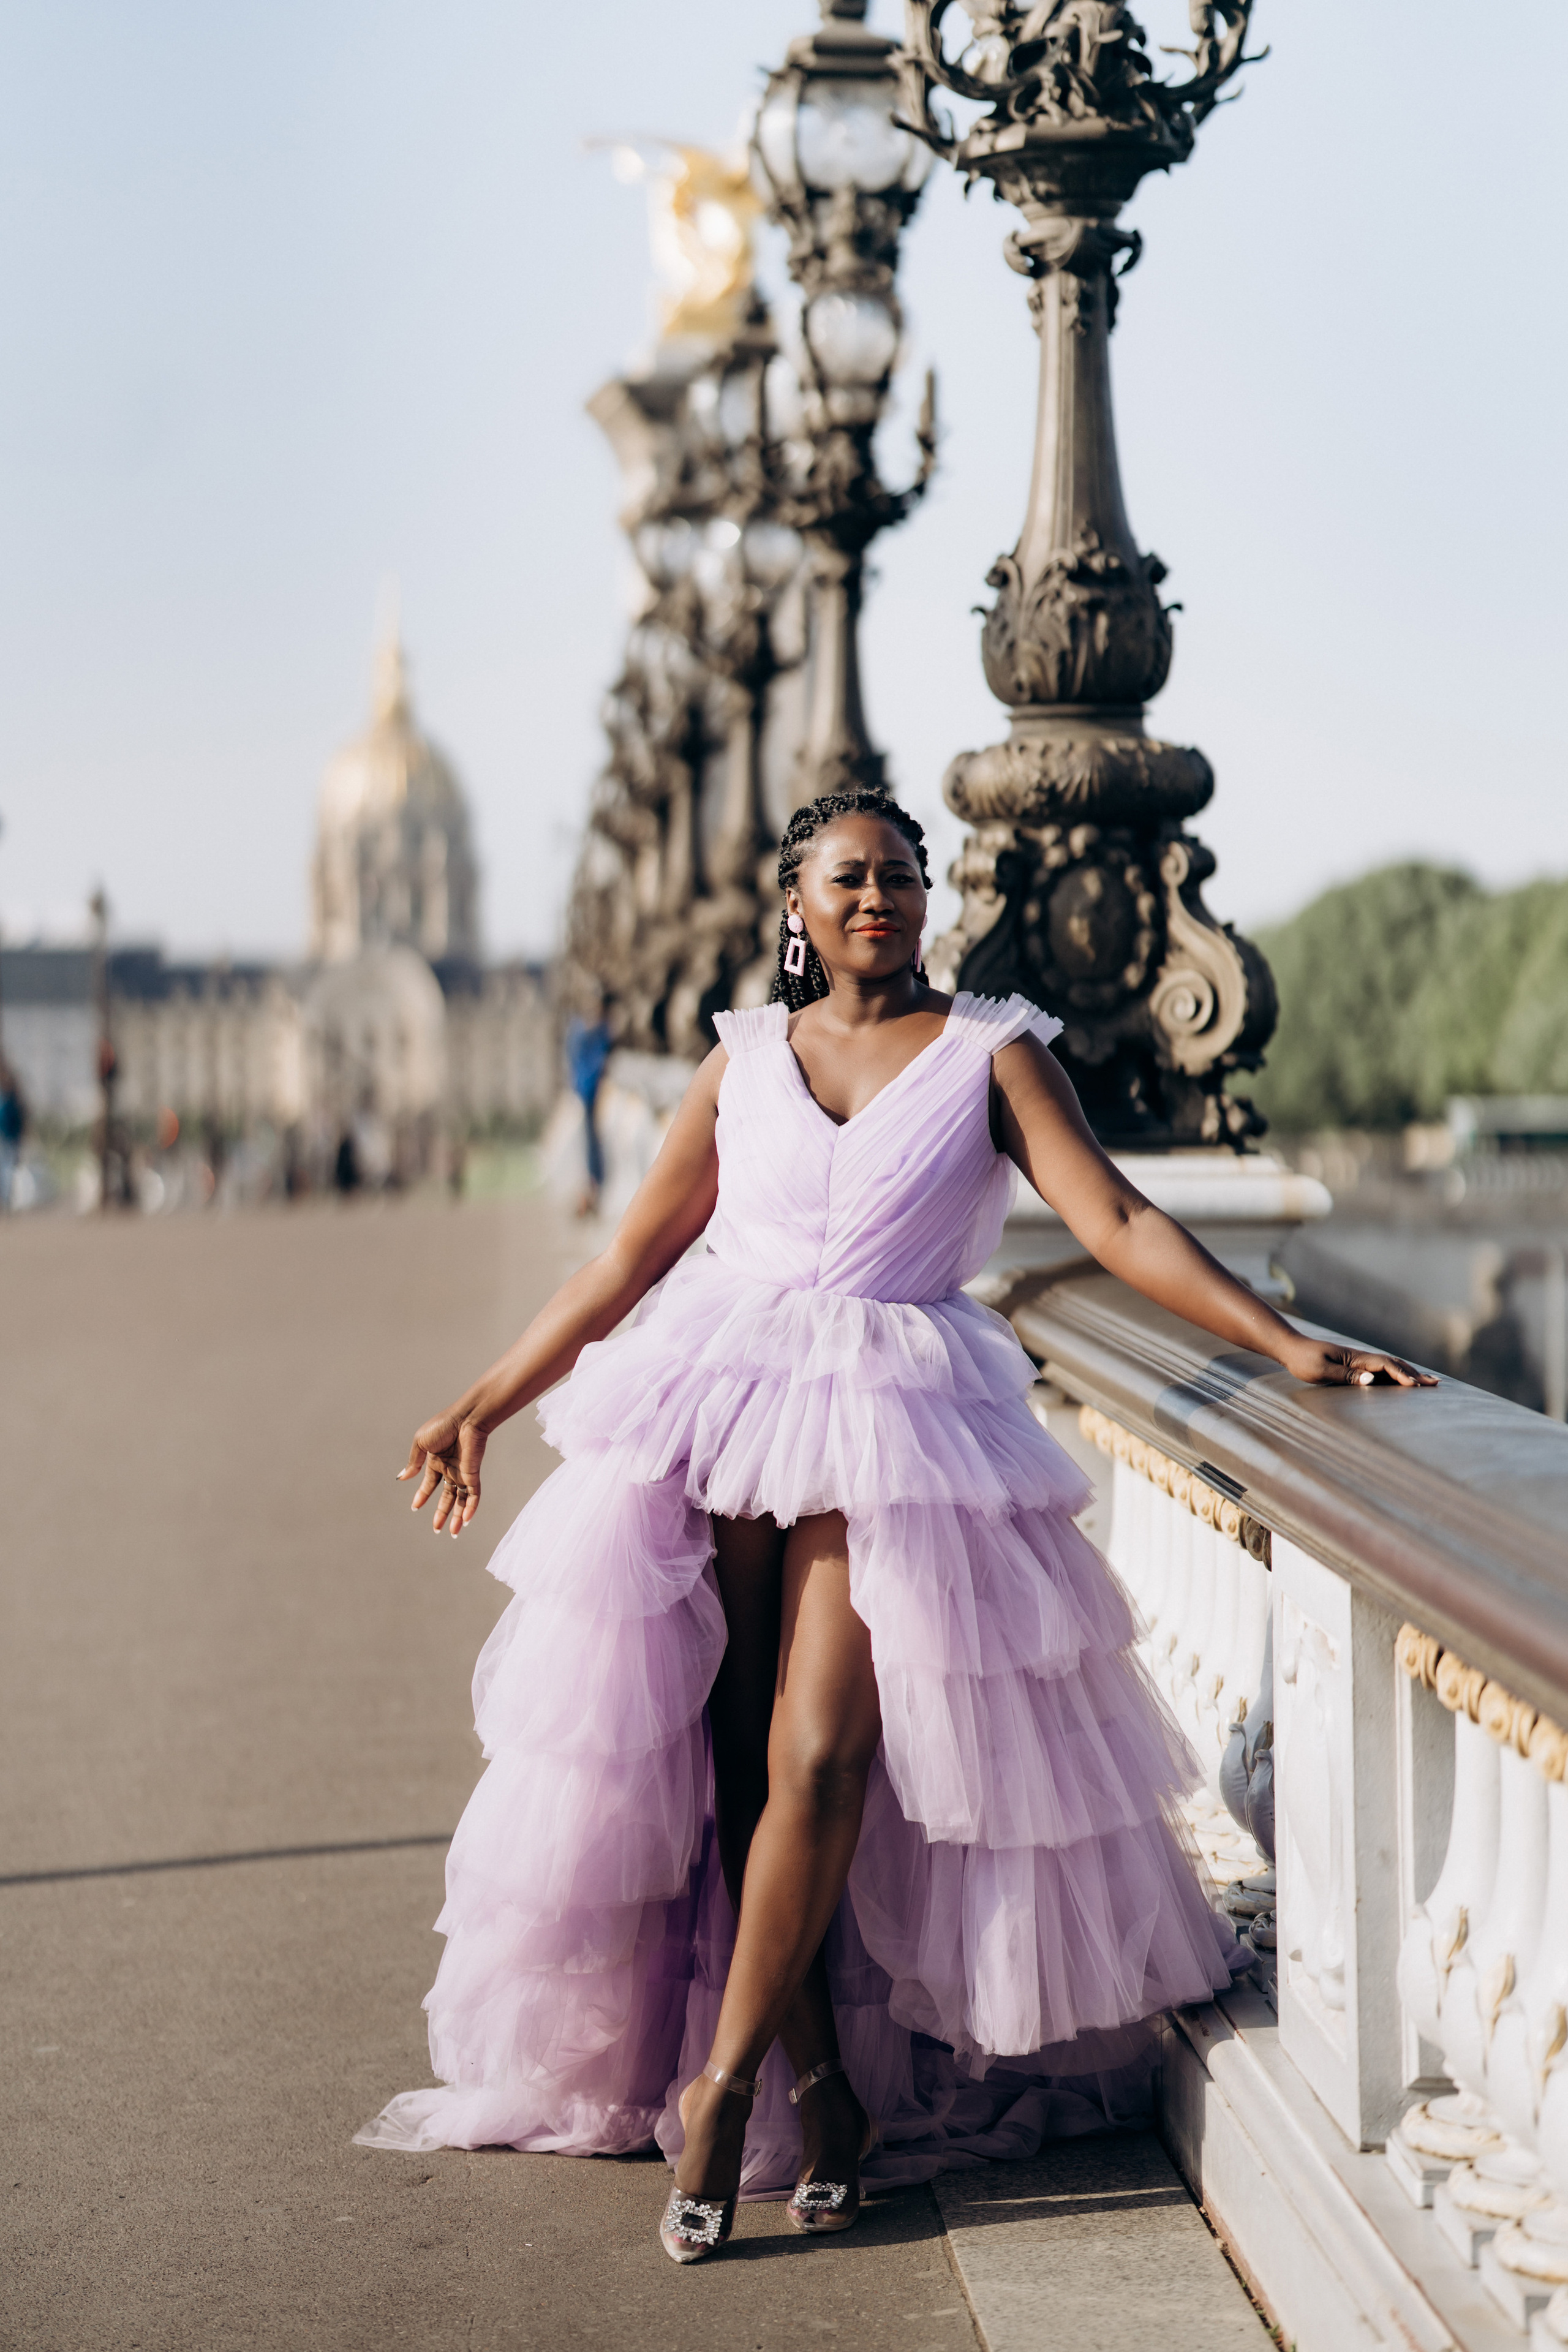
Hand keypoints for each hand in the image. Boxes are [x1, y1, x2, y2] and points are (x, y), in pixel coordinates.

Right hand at [398, 1407, 487, 1537]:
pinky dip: (470, 1508)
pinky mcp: (473, 1473)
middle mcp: (450, 1469)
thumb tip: (401, 1478)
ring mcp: (462, 1472)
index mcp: (436, 1460)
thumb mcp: (421, 1442)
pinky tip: (465, 1521)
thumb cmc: (443, 1425)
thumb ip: (413, 1462)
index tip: (415, 1507)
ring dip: (456, 1516)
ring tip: (451, 1533)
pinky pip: (473, 1495)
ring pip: (460, 1500)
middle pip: (446, 1496)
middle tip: (436, 1529)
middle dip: (441, 1513)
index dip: (422, 1495)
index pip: (429, 1483)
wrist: (465, 1418)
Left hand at [1282, 1337, 1436, 1389]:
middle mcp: (1361, 1358)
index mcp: (1355, 1358)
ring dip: (1410, 1374)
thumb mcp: (1320, 1371)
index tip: (1416, 1386)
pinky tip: (1403, 1382)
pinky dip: (1396, 1375)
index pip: (1385, 1365)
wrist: (1291, 1348)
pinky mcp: (1355, 1366)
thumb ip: (1345, 1376)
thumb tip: (1371, 1380)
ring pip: (1390, 1366)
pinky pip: (1381, 1371)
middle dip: (1415, 1374)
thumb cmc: (1303, 1360)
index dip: (1401, 1375)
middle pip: (1394, 1364)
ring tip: (1428, 1383)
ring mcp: (1359, 1361)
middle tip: (1436, 1384)